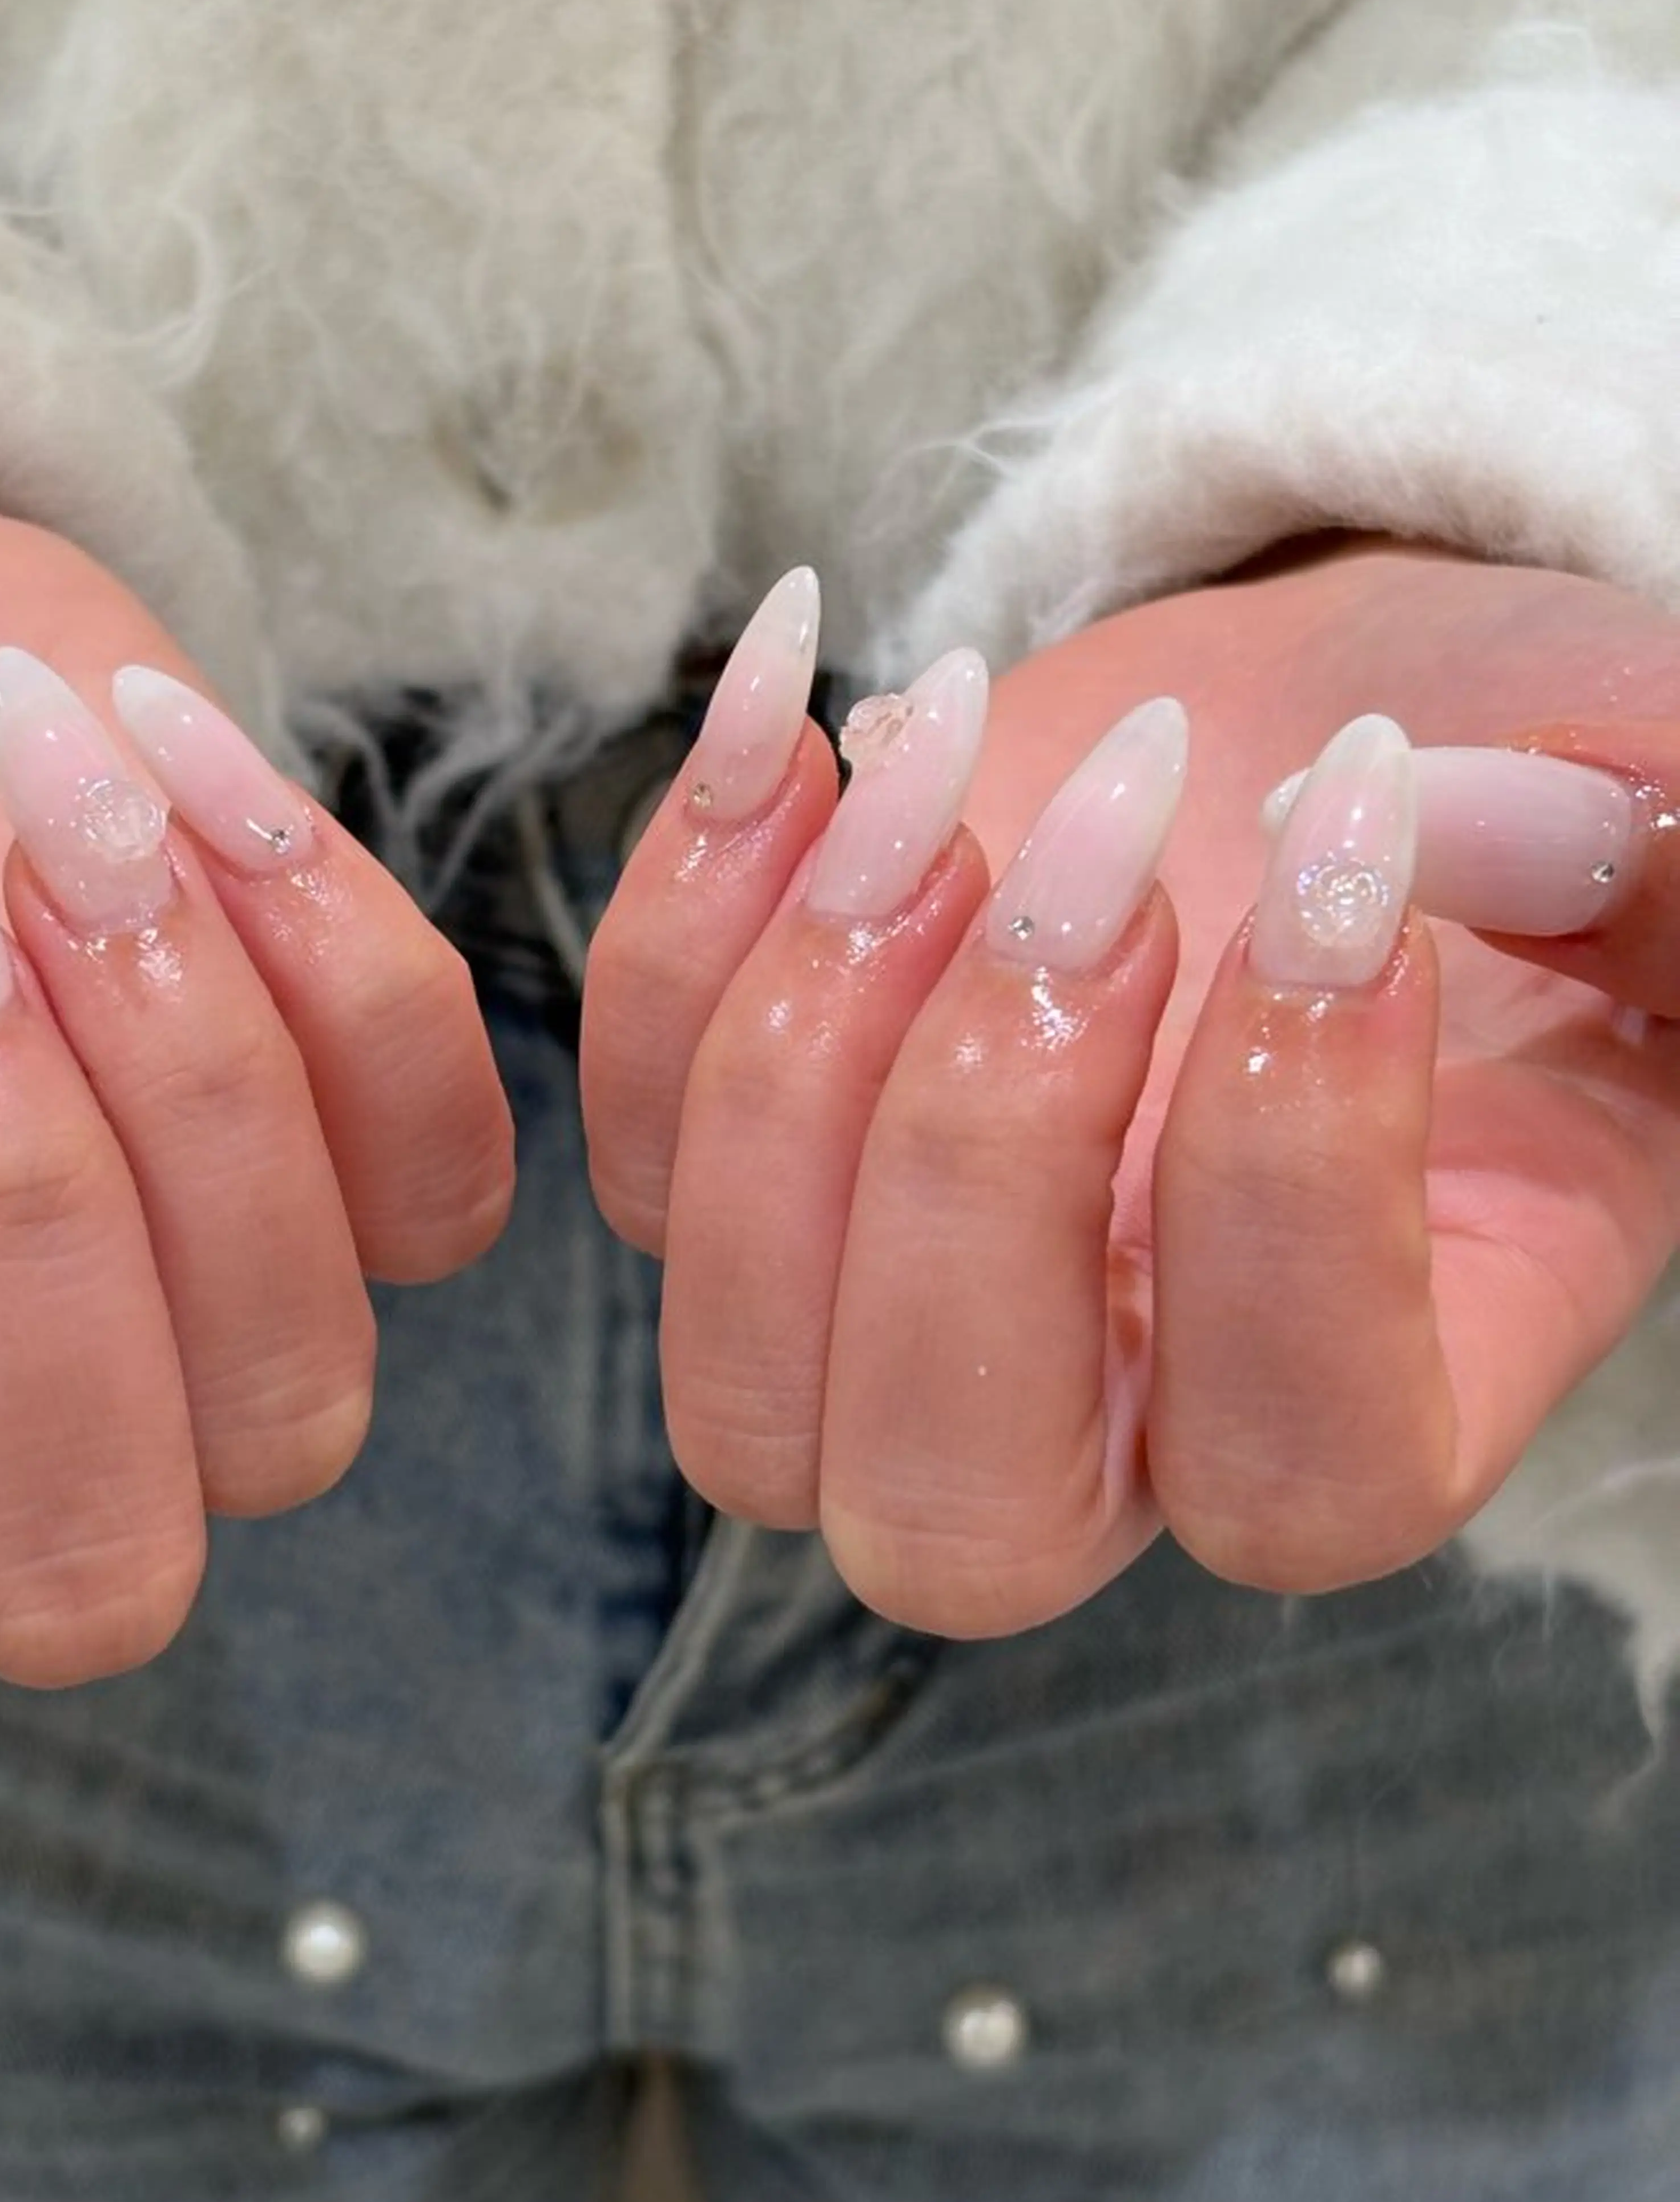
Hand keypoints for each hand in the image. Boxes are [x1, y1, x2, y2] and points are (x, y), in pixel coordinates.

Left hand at [582, 547, 1679, 1632]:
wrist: (1299, 718)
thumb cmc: (1500, 779)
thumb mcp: (1632, 791)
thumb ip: (1648, 857)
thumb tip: (1481, 833)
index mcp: (1390, 1386)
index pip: (1303, 1472)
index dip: (1289, 1189)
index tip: (1336, 865)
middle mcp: (1121, 1411)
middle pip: (960, 1505)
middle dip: (987, 1144)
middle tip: (1117, 830)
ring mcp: (898, 1311)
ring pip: (737, 1367)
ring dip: (803, 1027)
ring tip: (945, 753)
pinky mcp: (743, 1166)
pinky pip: (623, 1129)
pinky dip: (677, 905)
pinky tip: (807, 696)